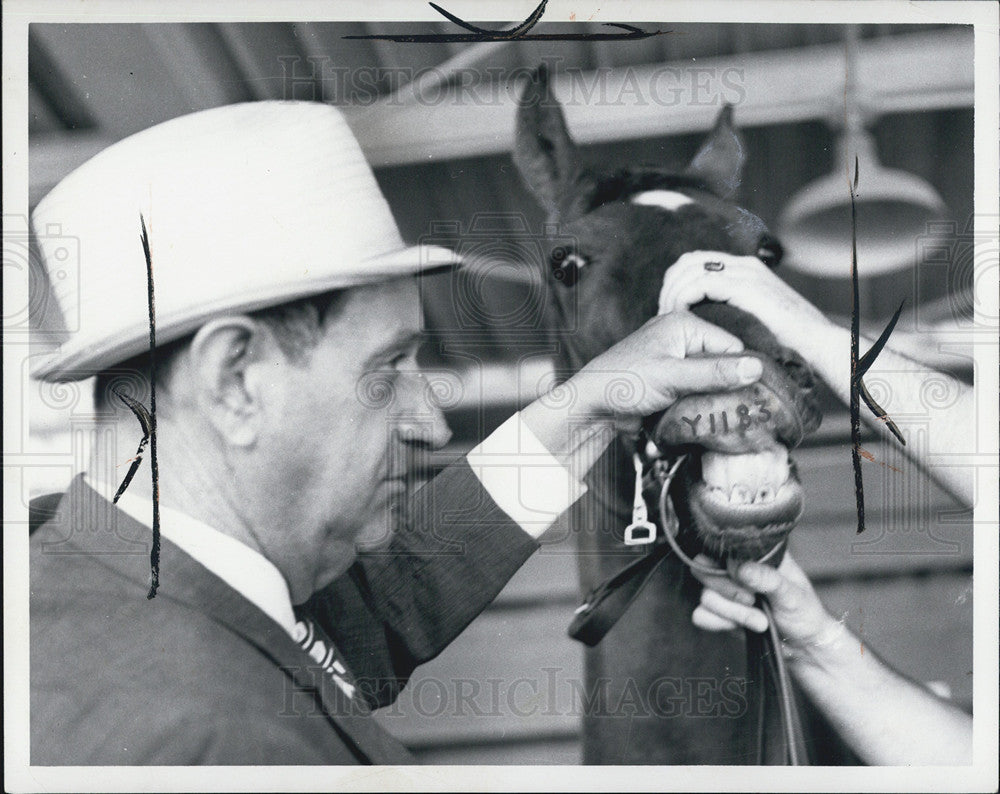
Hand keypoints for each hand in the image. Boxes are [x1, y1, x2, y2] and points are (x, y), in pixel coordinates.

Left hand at [567, 310, 763, 421]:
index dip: (740, 372)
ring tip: (717, 415)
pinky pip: (696, 391)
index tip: (748, 397)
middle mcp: (681, 338)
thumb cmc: (625, 383)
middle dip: (727, 386)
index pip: (731, 346)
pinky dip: (699, 403)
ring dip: (713, 398)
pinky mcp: (670, 381)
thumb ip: (714, 373)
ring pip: (710, 380)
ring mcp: (675, 360)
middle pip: (722, 364)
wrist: (592, 406)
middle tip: (735, 410)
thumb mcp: (673, 377)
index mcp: (684, 325)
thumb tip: (756, 368)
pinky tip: (701, 416)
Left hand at [657, 251, 834, 355]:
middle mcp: (743, 265)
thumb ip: (735, 314)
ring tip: (668, 319)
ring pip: (689, 269)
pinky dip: (684, 300)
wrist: (820, 344)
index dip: (676, 283)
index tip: (668, 310)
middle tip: (661, 314)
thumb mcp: (757, 321)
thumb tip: (710, 325)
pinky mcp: (745, 287)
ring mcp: (745, 273)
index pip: (696, 262)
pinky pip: (700, 284)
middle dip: (669, 286)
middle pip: (687, 261)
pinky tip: (681, 319)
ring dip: (672, 293)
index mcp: (745, 269)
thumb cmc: (792, 342)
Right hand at [691, 552, 846, 662]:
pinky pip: (701, 615)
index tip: (744, 579)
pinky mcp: (720, 613)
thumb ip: (767, 579)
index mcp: (753, 554)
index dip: (726, 563)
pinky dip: (718, 623)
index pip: (723, 547)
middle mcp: (735, 569)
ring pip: (705, 596)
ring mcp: (726, 591)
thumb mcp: (792, 593)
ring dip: (733, 613)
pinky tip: (738, 627)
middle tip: (753, 601)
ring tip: (760, 622)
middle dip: (728, 592)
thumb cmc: (804, 612)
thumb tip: (740, 568)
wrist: (803, 646)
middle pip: (704, 570)